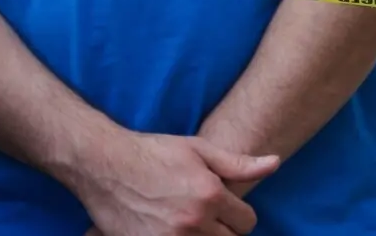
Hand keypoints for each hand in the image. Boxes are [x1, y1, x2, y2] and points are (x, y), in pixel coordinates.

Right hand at [71, 132, 278, 235]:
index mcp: (210, 194)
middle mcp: (194, 220)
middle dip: (224, 230)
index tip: (221, 207)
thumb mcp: (195, 148)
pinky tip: (171, 230)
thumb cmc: (149, 152)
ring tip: (189, 224)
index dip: (237, 214)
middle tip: (205, 217)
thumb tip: (274, 163)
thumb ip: (236, 163)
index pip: (248, 221)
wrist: (101, 163)